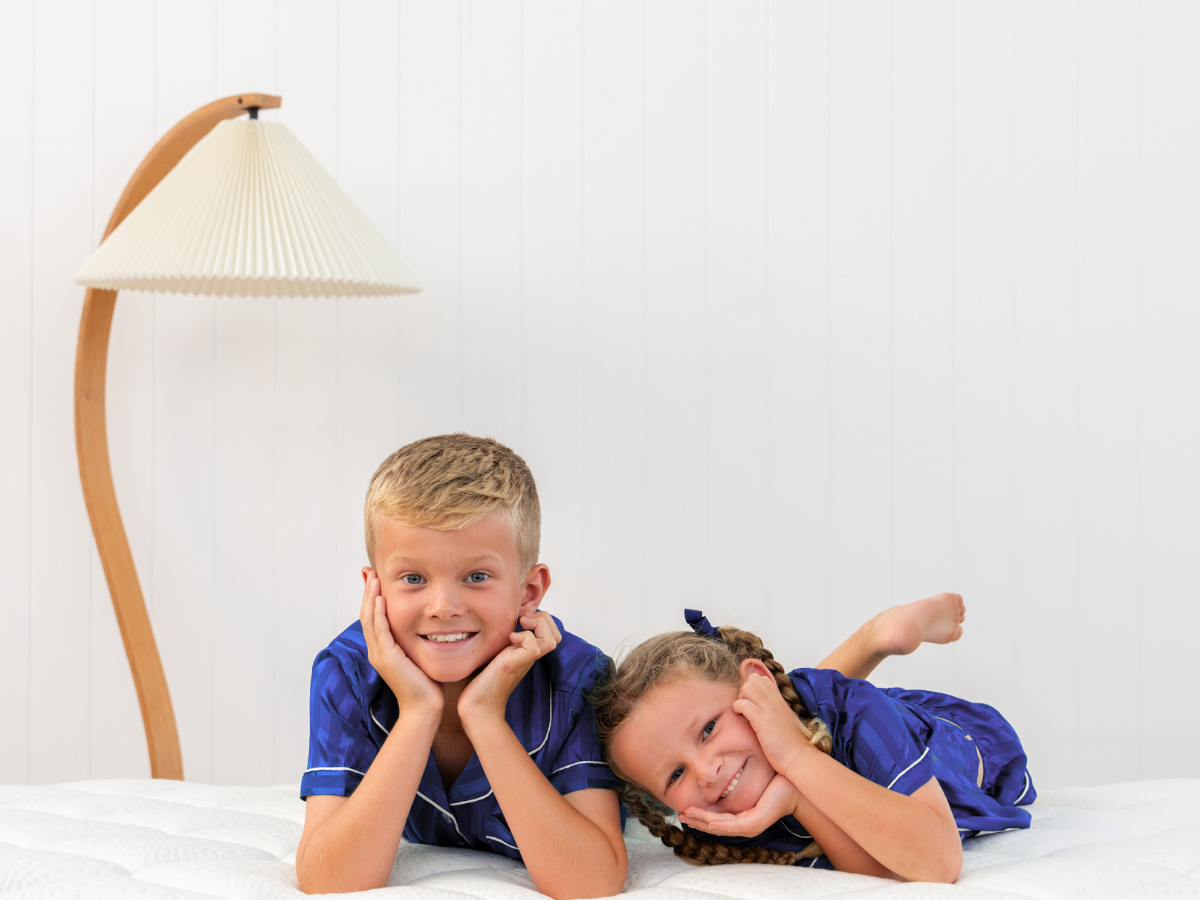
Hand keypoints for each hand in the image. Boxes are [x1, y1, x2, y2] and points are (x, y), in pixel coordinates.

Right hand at [359, 569, 442, 721]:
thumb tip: (427, 626)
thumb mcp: (419, 656)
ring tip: (373, 577)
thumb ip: (417, 641)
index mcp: (382, 650)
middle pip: (367, 614)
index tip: (373, 578)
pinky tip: (381, 599)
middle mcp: (377, 650)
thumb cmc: (426, 685)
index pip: (373, 617)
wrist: (424, 709)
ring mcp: (379, 655)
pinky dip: (378, 613)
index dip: (372, 597)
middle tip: (368, 570)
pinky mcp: (387, 659)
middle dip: (367, 591)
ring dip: (371, 597)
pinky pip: (380, 631)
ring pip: (370, 619)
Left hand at [458, 610, 561, 726]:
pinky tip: (510, 639)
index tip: (520, 617)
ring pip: (552, 640)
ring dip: (538, 625)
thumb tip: (495, 624)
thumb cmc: (481, 682)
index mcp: (527, 653)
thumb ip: (501, 641)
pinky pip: (534, 646)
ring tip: (520, 626)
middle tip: (523, 620)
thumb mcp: (494, 653)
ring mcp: (524, 661)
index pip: (551, 633)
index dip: (541, 619)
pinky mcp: (514, 665)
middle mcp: (529, 657)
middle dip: (544, 619)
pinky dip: (524, 636)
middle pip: (557, 635)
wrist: (476, 707)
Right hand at [679, 773, 799, 837]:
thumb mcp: (749, 777)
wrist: (796, 781)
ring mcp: (751, 825)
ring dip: (703, 822)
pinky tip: (709, 821)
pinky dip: (720, 824)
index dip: (700, 815)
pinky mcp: (756, 821)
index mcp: (743, 816)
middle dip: (696, 820)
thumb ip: (734, 776)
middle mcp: (746, 824)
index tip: (684, 809)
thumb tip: (719, 764)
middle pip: (715, 826)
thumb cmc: (774, 777)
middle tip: (680, 815)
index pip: (717, 818)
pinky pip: (735, 824)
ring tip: (687, 816)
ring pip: (721, 827)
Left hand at [733, 672, 817, 774]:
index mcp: (779, 700)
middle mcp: (774, 701)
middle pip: (753, 679)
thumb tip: (762, 707)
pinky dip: (737, 708)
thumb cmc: (790, 744)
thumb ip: (774, 710)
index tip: (750, 702)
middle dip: (744, 690)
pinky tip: (741, 717)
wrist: (799, 757)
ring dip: (740, 697)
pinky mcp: (762, 721)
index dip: (752, 687)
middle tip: (745, 706)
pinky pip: (744, 704)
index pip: (762, 679)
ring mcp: (769, 710)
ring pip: (748, 687)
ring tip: (742, 712)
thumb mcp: (784, 719)